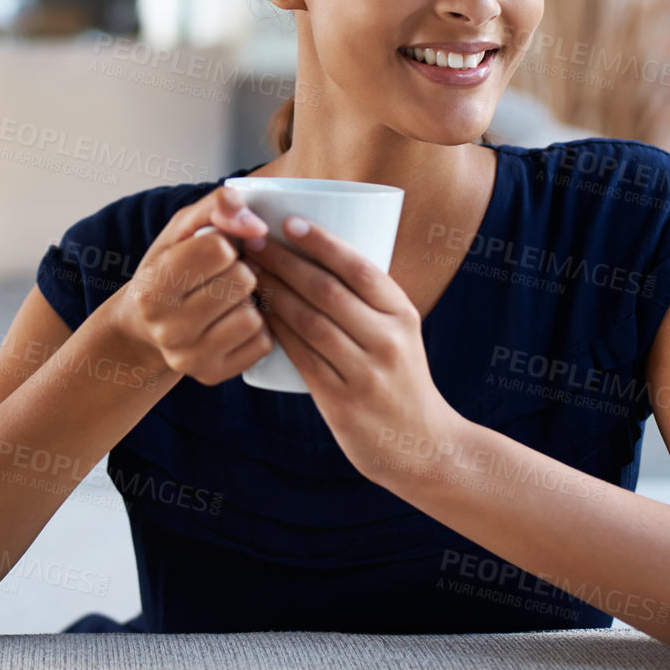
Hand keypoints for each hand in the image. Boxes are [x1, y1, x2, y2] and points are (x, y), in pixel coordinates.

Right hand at [112, 185, 276, 386]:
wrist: (145, 327)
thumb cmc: (169, 268)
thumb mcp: (182, 229)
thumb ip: (216, 207)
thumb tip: (255, 224)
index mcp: (153, 286)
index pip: (219, 248)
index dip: (224, 243)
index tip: (213, 251)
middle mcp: (167, 327)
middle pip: (241, 280)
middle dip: (241, 270)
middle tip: (224, 275)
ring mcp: (189, 357)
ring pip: (253, 316)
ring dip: (249, 301)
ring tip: (229, 299)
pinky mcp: (211, 375)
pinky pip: (262, 343)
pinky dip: (256, 329)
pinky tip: (234, 321)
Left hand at [242, 217, 464, 491]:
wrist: (423, 447)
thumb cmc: (401, 381)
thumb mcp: (400, 335)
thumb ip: (368, 303)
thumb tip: (316, 255)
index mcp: (403, 316)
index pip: (359, 268)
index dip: (321, 242)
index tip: (288, 222)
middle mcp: (387, 340)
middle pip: (325, 290)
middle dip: (284, 261)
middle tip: (252, 241)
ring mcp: (365, 373)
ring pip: (308, 321)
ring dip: (272, 292)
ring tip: (247, 272)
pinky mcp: (342, 402)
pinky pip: (301, 357)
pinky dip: (276, 332)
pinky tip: (257, 314)